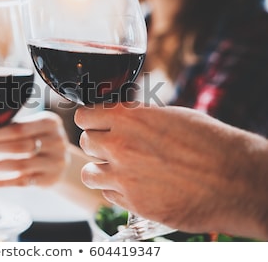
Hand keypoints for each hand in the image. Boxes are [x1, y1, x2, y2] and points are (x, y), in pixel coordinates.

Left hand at [0, 111, 68, 186]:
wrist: (61, 160)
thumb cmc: (40, 139)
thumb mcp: (31, 127)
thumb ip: (8, 127)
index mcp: (50, 122)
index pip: (18, 129)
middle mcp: (56, 141)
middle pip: (18, 147)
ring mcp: (55, 162)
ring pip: (19, 166)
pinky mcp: (50, 179)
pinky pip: (22, 182)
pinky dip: (1, 182)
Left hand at [74, 103, 267, 239]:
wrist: (236, 180)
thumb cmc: (210, 143)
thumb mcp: (171, 116)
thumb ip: (139, 117)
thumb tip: (122, 117)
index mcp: (128, 119)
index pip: (83, 116)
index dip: (91, 120)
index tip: (97, 124)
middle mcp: (119, 146)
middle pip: (85, 143)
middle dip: (97, 144)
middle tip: (114, 147)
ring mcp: (124, 177)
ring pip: (89, 173)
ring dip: (101, 170)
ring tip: (119, 170)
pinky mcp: (133, 203)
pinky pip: (108, 195)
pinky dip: (117, 191)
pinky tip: (136, 186)